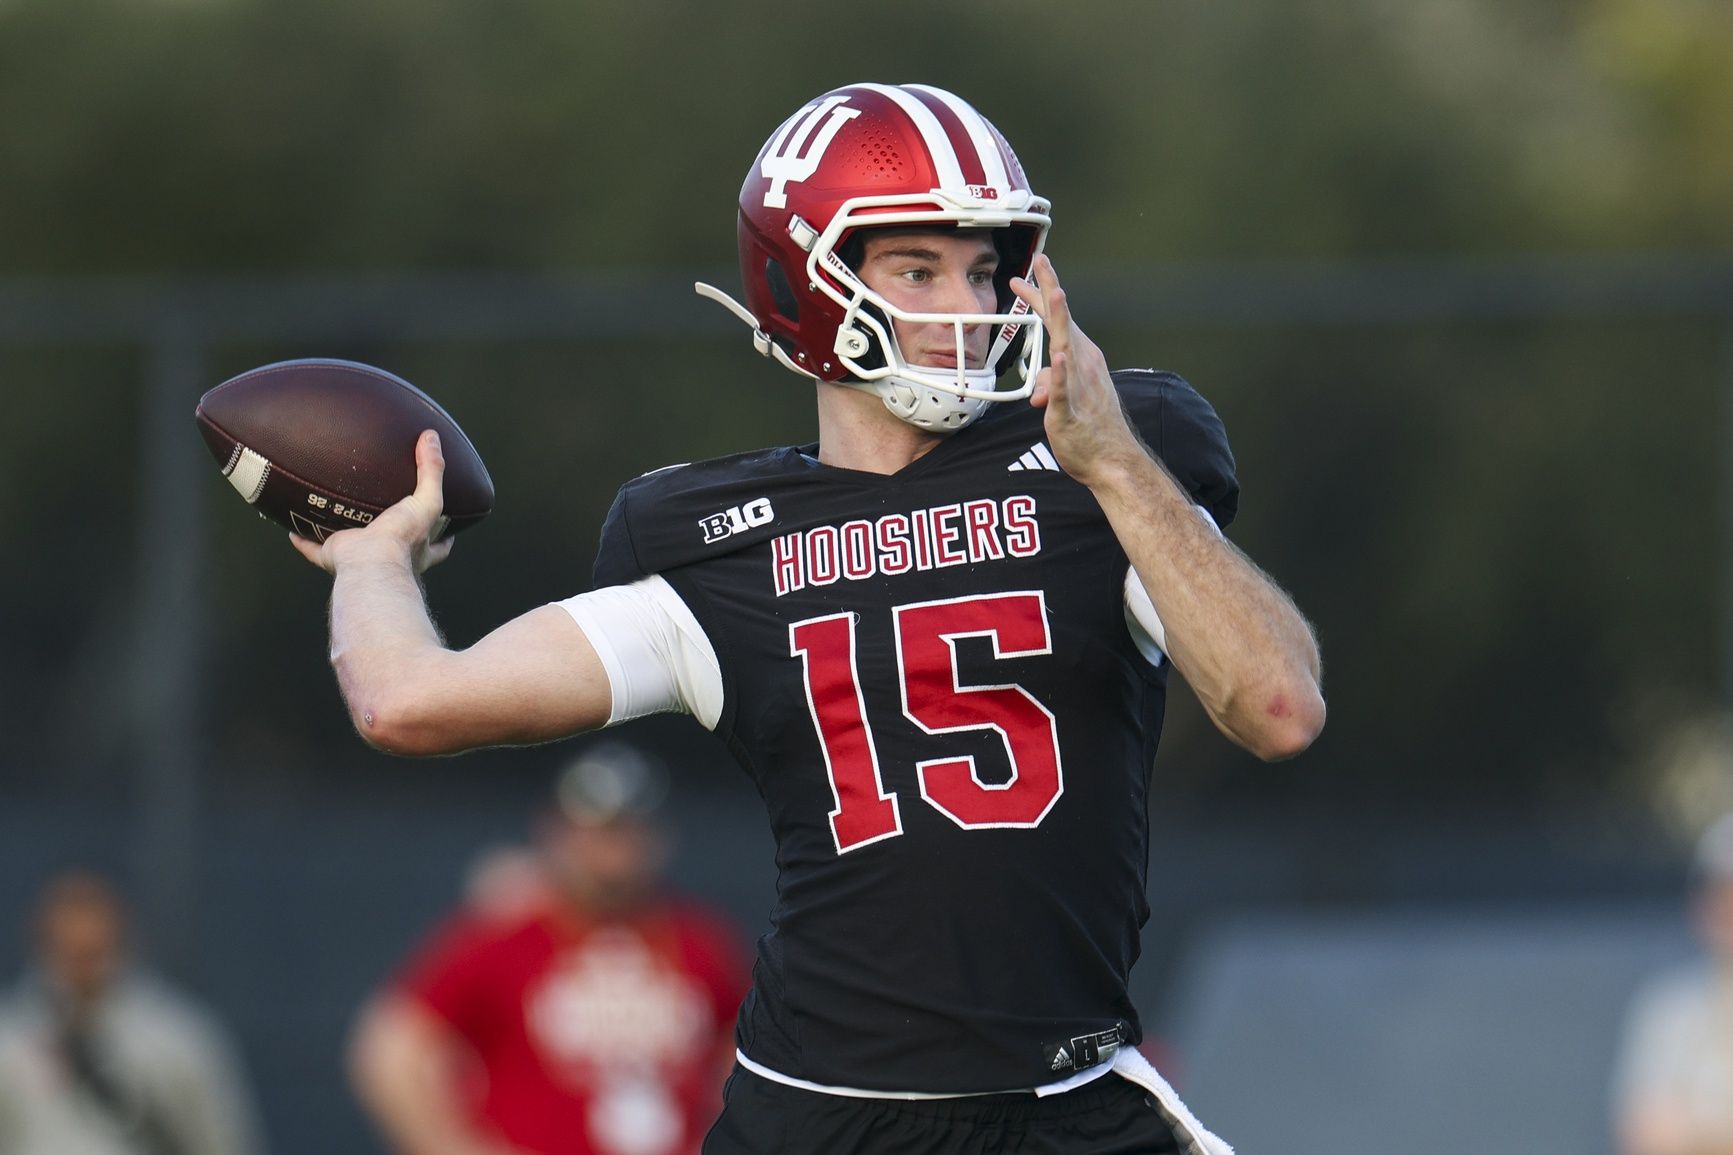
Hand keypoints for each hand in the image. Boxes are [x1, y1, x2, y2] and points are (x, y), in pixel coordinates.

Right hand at [290, 429, 454, 574]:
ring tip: (335, 511)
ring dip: (343, 532)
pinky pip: (314, 549)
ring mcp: (360, 557)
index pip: (437, 543)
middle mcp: (390, 555)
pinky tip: (293, 529)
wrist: (371, 561)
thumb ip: (432, 469)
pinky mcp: (335, 557)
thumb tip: (431, 437)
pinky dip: (304, 541)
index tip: (441, 520)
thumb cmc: (403, 537)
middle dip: (388, 531)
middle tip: (381, 510)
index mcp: (416, 547)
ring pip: (351, 545)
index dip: (441, 533)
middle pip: (393, 545)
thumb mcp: (428, 500)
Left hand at [1010, 254, 1140, 485]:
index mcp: (1081, 359)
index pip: (1059, 321)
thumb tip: (1039, 390)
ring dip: (1062, 321)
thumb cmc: (1090, 429)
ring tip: (1057, 295)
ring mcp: (1079, 385)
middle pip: (1062, 322)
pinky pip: (1065, 388)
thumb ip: (1050, 386)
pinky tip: (1058, 357)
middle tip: (1041, 261)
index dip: (1043, 296)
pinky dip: (1061, 373)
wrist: (1112, 460)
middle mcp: (1082, 365)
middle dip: (1051, 289)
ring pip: (1067, 347)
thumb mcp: (1063, 401)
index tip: (1029, 274)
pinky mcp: (1070, 410)